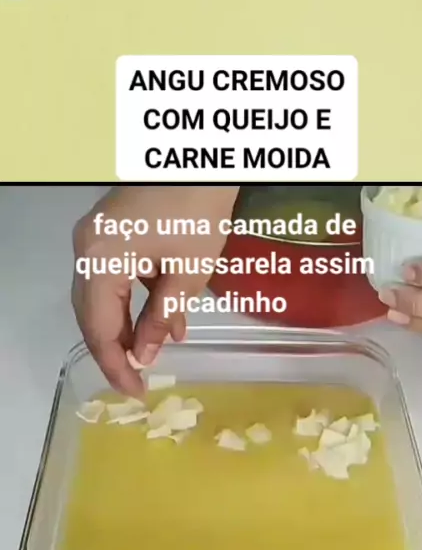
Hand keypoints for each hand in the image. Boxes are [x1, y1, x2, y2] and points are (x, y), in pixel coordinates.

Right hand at [72, 185, 238, 395]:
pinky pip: (115, 277)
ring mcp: (95, 237)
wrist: (206, 157)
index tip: (136, 392)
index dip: (116, 364)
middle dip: (116, 350)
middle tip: (138, 382)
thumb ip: (162, 318)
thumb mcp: (187, 274)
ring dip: (127, 328)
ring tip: (152, 356)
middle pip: (92, 314)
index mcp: (99, 258)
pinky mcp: (111, 232)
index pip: (99, 327)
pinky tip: (166, 323)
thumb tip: (145, 357)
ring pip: (102, 298)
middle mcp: (86, 248)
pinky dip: (135, 302)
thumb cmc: (199, 210)